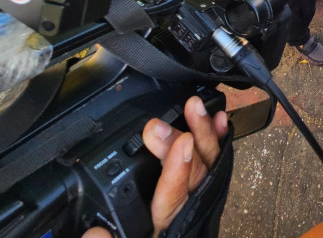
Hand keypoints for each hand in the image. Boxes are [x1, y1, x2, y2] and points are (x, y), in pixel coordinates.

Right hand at [81, 96, 227, 237]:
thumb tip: (93, 233)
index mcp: (165, 225)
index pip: (173, 198)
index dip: (178, 170)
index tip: (181, 143)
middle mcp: (186, 211)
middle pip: (191, 174)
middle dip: (178, 143)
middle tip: (160, 124)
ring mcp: (199, 197)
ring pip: (208, 161)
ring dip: (202, 131)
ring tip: (195, 107)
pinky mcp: (204, 186)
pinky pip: (217, 160)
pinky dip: (218, 137)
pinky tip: (220, 118)